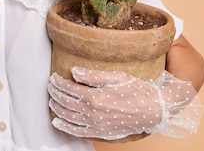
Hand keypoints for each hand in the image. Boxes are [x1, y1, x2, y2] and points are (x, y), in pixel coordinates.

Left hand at [48, 68, 203, 140]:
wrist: (154, 110)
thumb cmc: (137, 90)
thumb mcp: (116, 76)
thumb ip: (93, 75)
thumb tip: (74, 72)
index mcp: (96, 97)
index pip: (69, 88)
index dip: (58, 82)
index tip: (53, 77)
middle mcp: (93, 113)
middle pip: (66, 102)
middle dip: (55, 93)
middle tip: (50, 86)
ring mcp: (96, 124)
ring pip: (69, 117)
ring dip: (57, 107)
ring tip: (51, 99)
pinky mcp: (101, 132)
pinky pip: (78, 131)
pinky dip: (65, 127)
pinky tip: (57, 122)